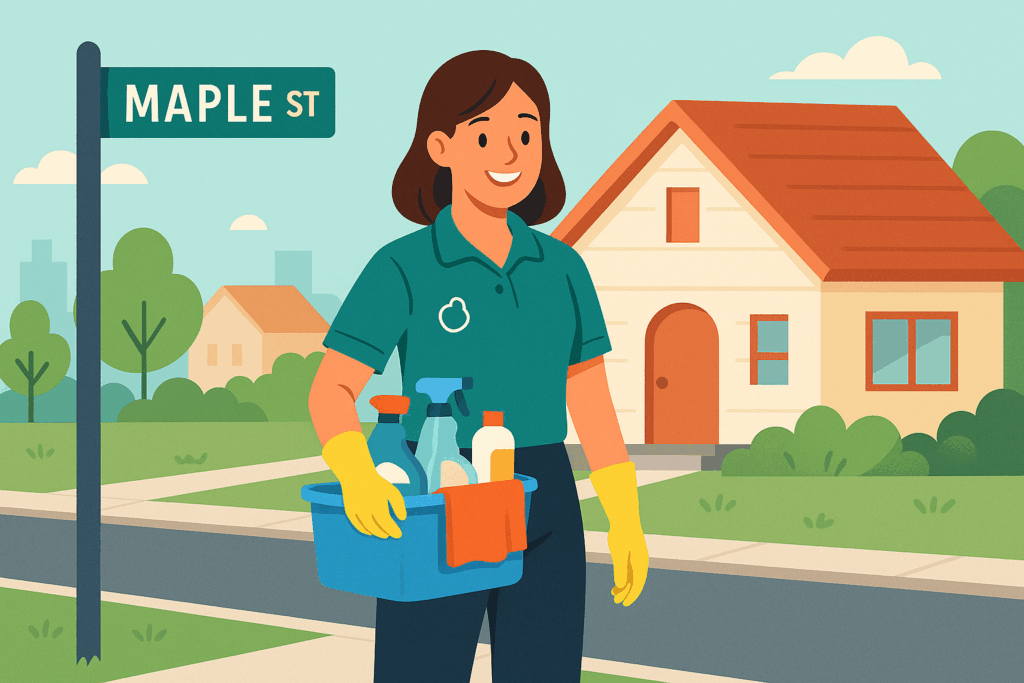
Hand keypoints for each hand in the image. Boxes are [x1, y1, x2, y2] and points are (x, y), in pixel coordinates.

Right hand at [321, 431, 406, 538]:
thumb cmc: (377, 483)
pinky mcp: (349, 510)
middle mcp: (366, 508)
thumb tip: (402, 518)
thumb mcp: (392, 491)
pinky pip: (355, 524)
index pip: (386, 522)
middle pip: (376, 526)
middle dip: (384, 532)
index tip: (398, 535)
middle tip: (390, 535)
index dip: (393, 530)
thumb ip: (398, 504)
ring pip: (366, 527)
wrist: (357, 474)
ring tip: (383, 535)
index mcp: (377, 502)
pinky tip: (369, 532)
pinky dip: (362, 530)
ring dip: (375, 533)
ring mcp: (356, 510)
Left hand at [589, 461, 648, 605]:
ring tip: (614, 595)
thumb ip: (620, 569)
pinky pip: (628, 571)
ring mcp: (636, 559)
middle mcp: (641, 562)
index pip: (638, 583)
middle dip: (627, 593)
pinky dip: (622, 579)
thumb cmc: (622, 534)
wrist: (624, 518)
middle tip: (617, 602)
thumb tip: (621, 585)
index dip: (632, 595)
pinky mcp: (630, 556)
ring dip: (624, 587)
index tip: (625, 604)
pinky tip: (615, 585)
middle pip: (635, 582)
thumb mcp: (619, 552)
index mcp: (641, 562)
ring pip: (632, 578)